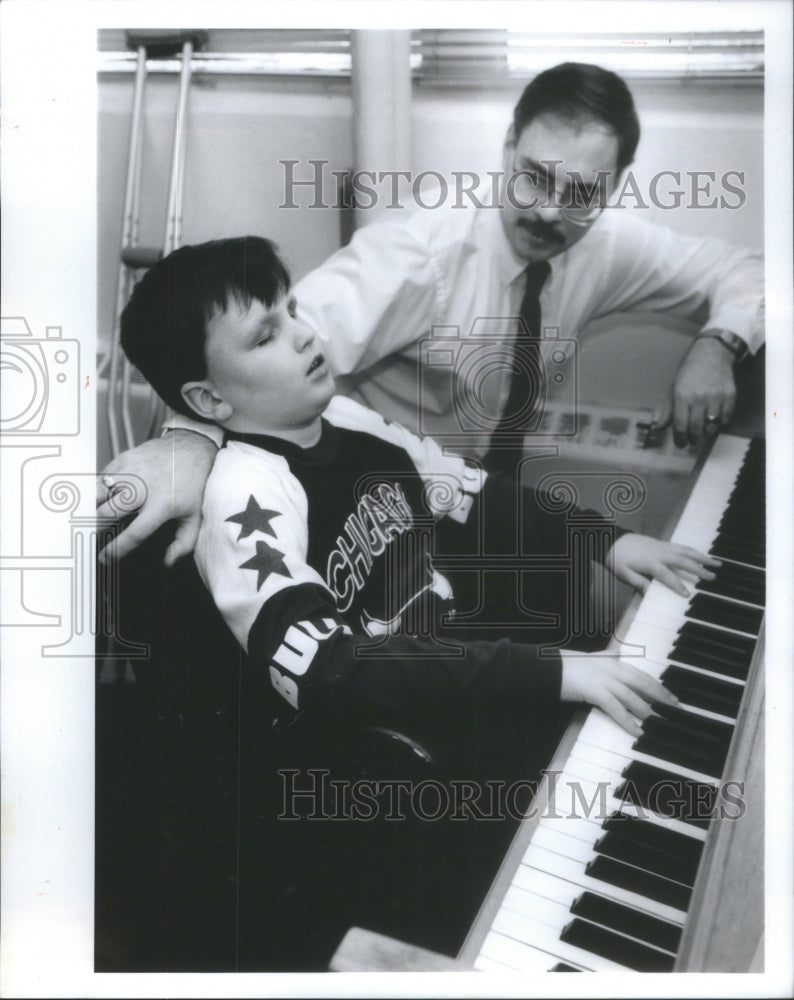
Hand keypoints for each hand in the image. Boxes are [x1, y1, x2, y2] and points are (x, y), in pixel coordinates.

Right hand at [97, 431, 216, 564]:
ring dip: (91, 508)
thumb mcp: (195, 517)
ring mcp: (131, 471)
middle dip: (96, 528)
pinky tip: (101, 499)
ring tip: (90, 519)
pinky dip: (98, 491)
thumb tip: (167, 562)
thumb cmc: (193, 485)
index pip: (134, 533)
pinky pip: (101, 479)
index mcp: (162, 505)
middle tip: (93, 537)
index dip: (116, 549)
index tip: (105, 558)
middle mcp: (143, 487)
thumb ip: (183, 544)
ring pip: (98, 494)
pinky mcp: (123, 459)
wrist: (192, 449)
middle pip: (107, 513)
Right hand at [560, 653, 677, 735]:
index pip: (639, 673)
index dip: (656, 684)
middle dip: (660, 695)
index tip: (669, 694)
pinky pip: (615, 707)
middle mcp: (610, 668)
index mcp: (610, 661)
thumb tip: (616, 651)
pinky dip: (628, 720)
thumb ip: (605, 654)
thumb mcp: (589, 656)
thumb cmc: (565, 664)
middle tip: (674, 707)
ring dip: (647, 709)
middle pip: (641, 682)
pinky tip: (637, 731)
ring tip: (660, 721)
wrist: (547, 666)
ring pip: (631, 695)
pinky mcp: (595, 691)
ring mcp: (603, 679)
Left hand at [607, 533, 719, 596]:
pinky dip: (693, 551)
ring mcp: (663, 546)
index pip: (667, 576)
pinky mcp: (663, 543)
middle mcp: (660, 553)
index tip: (688, 594)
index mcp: (650, 563)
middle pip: (683, 561)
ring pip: (686, 551)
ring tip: (716, 563)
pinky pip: (682, 547)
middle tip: (713, 578)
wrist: (612, 539)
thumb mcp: (624, 574)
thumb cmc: (617, 559)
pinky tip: (701, 555)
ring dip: (702, 557)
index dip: (677, 585)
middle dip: (699, 570)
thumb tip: (651, 593)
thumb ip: (638, 583)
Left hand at [652, 334, 736, 447]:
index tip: (681, 444)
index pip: (680, 425)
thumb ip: (667, 410)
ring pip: (712, 427)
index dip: (680, 439)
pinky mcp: (730, 395)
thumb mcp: (673, 388)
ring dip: (706, 432)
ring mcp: (716, 396)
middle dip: (693, 439)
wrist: (712, 352)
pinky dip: (720, 424)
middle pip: (696, 429)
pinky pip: (726, 419)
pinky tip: (715, 419)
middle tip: (692, 440)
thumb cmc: (689, 371)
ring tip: (703, 430)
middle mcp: (699, 397)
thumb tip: (658, 428)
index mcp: (682, 395)